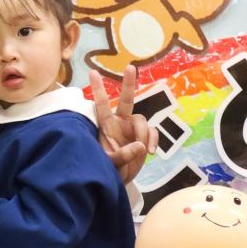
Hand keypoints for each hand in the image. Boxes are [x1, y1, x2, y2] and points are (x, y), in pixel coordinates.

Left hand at [91, 67, 157, 183]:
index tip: (92, 72)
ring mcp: (133, 129)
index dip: (98, 89)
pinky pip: (153, 132)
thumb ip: (123, 155)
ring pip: (143, 121)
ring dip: (144, 134)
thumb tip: (141, 146)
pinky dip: (154, 140)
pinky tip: (150, 152)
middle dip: (128, 84)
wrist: (119, 180)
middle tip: (130, 67)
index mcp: (106, 126)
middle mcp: (120, 123)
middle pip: (127, 100)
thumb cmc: (108, 170)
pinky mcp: (144, 137)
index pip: (101, 105)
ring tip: (143, 152)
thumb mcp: (110, 164)